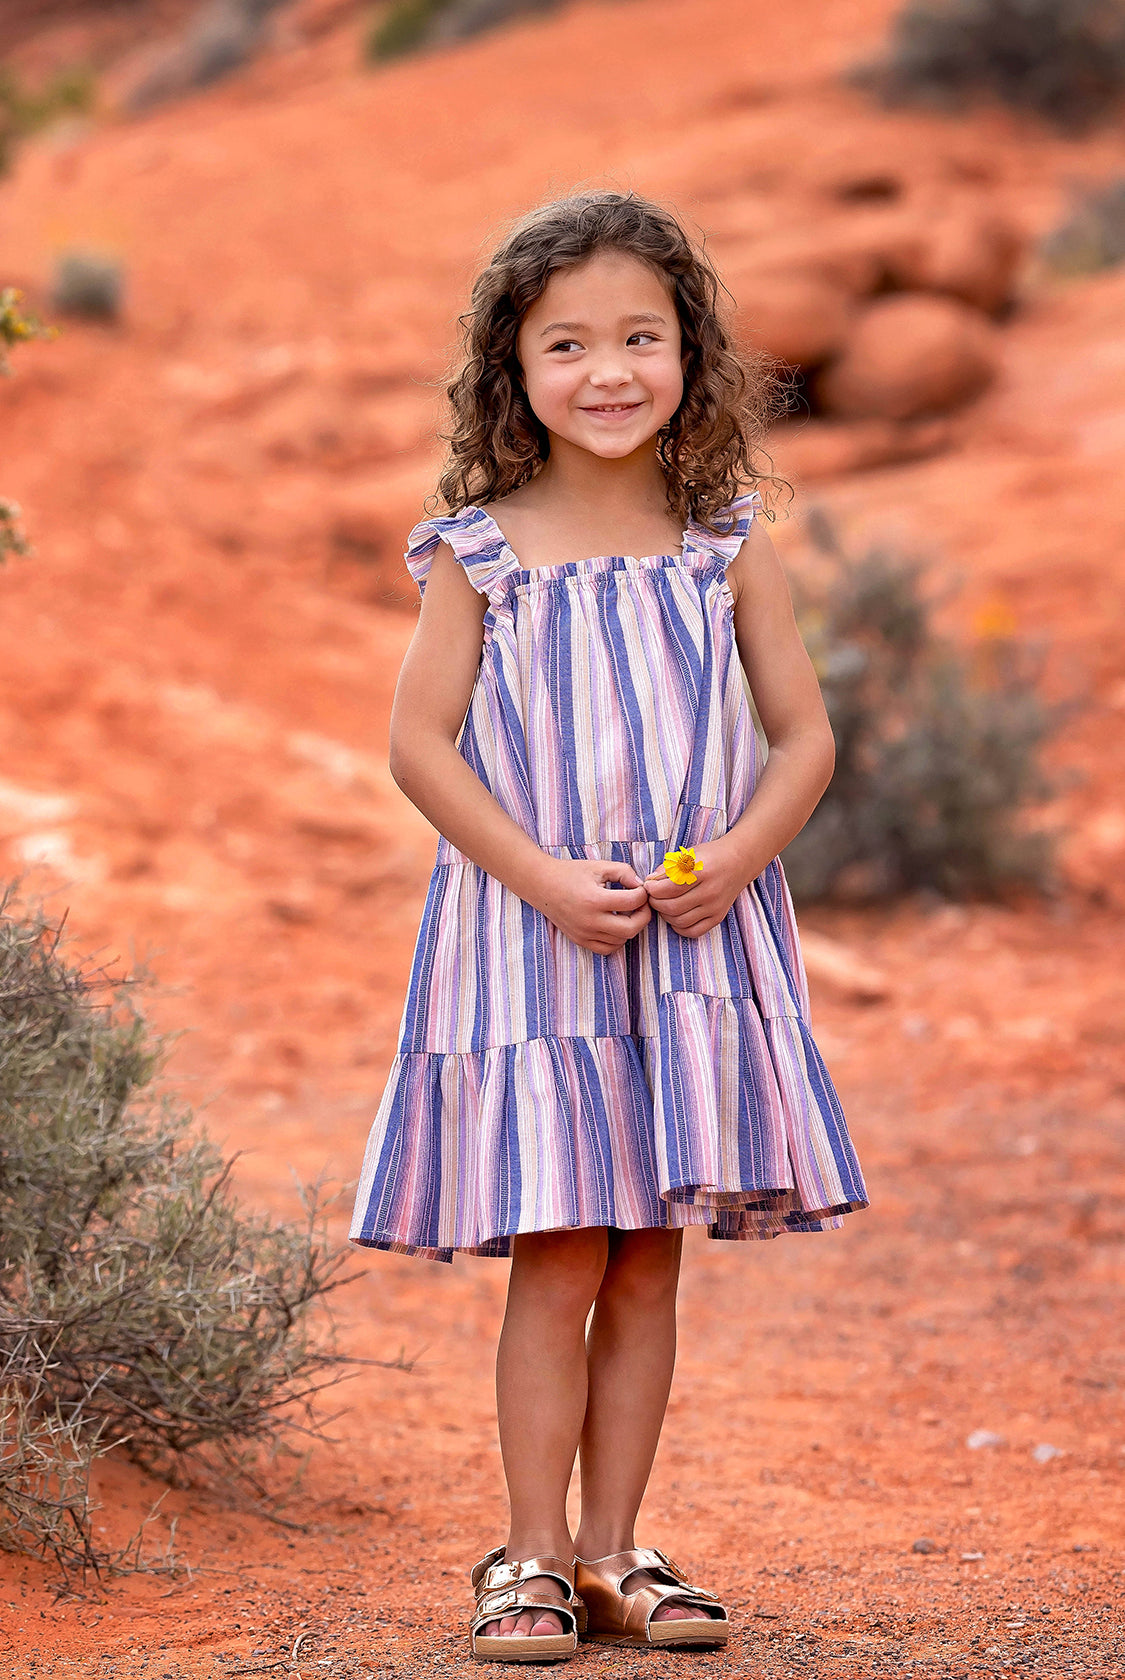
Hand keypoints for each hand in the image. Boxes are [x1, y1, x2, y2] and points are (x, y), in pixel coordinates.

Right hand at [534, 858, 652, 954]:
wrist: (542, 885)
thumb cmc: (571, 873)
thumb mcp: (599, 866)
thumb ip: (624, 872)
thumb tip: (640, 886)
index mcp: (595, 900)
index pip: (633, 902)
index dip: (643, 894)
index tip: (640, 889)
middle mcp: (590, 921)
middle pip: (632, 928)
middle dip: (643, 915)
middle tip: (641, 905)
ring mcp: (584, 934)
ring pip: (621, 940)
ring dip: (630, 927)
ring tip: (626, 913)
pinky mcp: (580, 941)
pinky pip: (607, 949)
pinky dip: (617, 939)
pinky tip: (615, 925)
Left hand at [643, 838, 747, 938]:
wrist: (738, 862)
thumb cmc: (709, 856)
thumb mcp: (688, 855)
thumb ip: (667, 868)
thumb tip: (649, 882)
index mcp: (700, 871)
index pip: (668, 888)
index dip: (652, 889)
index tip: (649, 886)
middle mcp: (709, 891)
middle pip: (672, 907)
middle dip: (655, 903)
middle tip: (653, 896)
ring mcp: (715, 906)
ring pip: (680, 921)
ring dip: (665, 915)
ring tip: (664, 905)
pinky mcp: (718, 917)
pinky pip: (693, 931)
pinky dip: (679, 927)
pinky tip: (676, 917)